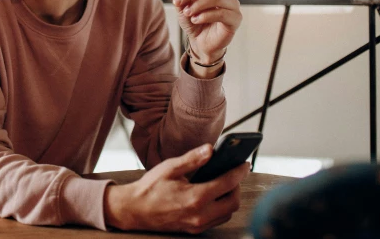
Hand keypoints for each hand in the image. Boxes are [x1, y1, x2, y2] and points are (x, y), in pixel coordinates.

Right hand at [103, 144, 248, 233]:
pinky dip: (221, 208)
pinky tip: (214, 195)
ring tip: (225, 183)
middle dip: (237, 186)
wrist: (134, 210)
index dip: (239, 172)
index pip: (227, 183)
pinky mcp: (194, 230)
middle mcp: (199, 214)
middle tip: (234, 173)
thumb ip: (192, 159)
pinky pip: (217, 220)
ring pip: (227, 214)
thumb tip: (211, 149)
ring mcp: (197, 225)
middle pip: (233, 202)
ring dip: (230, 198)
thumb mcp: (170, 168)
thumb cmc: (150, 187)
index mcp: (195, 197)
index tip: (245, 163)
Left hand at [165, 0, 241, 63]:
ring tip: (187, 14)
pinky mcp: (236, 18)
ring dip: (198, 5)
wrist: (201, 43)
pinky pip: (222, 13)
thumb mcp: (182, 7)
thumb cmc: (194, 22)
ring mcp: (233, 4)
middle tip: (177, 3)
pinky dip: (205, 16)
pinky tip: (196, 20)